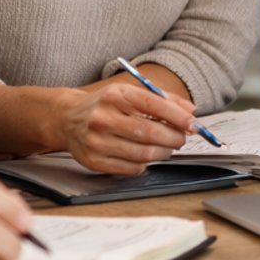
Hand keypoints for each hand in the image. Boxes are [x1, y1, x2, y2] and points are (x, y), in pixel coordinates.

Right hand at [57, 81, 196, 174]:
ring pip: (142, 153)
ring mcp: (96, 141)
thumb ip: (162, 99)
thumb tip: (191, 111)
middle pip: (149, 133)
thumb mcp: (129, 92)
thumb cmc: (105, 104)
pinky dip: (145, 164)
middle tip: (181, 139)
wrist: (66, 118)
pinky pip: (130, 168)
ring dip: (163, 153)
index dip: (178, 117)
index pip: (153, 105)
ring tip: (167, 148)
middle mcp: (103, 117)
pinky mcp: (93, 161)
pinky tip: (146, 156)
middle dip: (173, 138)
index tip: (193, 124)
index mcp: (115, 95)